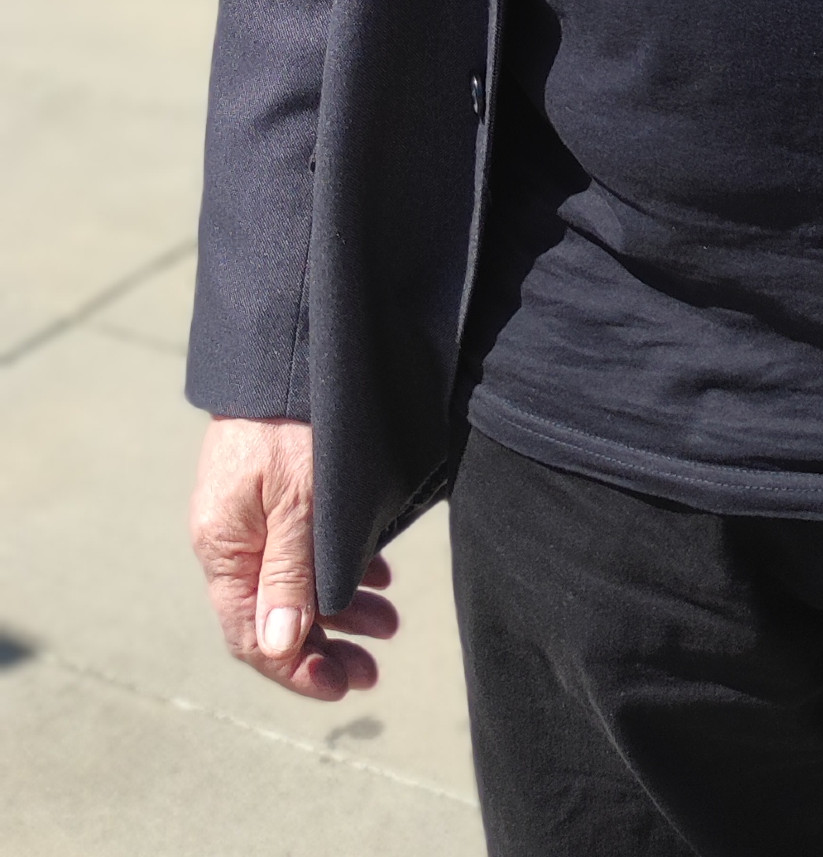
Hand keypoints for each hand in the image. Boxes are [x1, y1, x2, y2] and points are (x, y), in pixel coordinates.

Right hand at [189, 416, 398, 698]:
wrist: (287, 346)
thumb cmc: (292, 424)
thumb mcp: (299, 503)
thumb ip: (290, 575)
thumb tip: (281, 648)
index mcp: (224, 549)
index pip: (253, 636)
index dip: (298, 669)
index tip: (344, 684)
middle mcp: (231, 538)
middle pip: (275, 616)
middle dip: (327, 646)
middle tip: (374, 667)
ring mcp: (250, 515)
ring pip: (295, 583)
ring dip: (342, 608)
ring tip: (391, 620)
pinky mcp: (272, 491)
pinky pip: (302, 548)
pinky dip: (339, 567)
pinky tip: (376, 573)